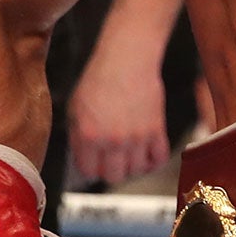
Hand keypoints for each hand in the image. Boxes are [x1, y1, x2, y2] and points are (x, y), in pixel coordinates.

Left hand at [67, 36, 169, 186]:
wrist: (127, 60)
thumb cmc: (100, 78)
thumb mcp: (75, 108)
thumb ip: (79, 136)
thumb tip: (84, 156)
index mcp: (88, 136)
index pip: (89, 171)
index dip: (91, 167)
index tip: (95, 162)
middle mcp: (113, 140)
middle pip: (114, 176)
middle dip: (112, 171)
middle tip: (113, 161)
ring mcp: (136, 136)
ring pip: (137, 170)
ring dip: (133, 166)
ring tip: (131, 156)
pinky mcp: (157, 128)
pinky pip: (160, 157)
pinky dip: (155, 160)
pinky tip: (149, 153)